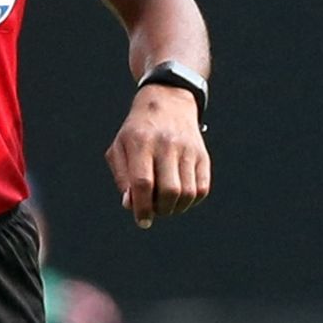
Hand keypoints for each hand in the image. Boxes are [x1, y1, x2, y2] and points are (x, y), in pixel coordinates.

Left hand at [107, 85, 211, 228]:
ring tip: (166, 204)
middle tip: (154, 210)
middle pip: (169, 191)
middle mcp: (167, 144)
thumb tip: (131, 205)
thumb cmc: (138, 131)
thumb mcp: (120, 148)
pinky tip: (180, 197)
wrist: (167, 102)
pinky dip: (191, 201)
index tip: (142, 221)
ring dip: (176, 208)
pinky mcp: (202, 155)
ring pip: (188, 193)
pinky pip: (202, 189)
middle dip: (161, 210)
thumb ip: (123, 178)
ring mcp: (188, 149)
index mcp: (141, 142)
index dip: (142, 207)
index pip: (143, 183)